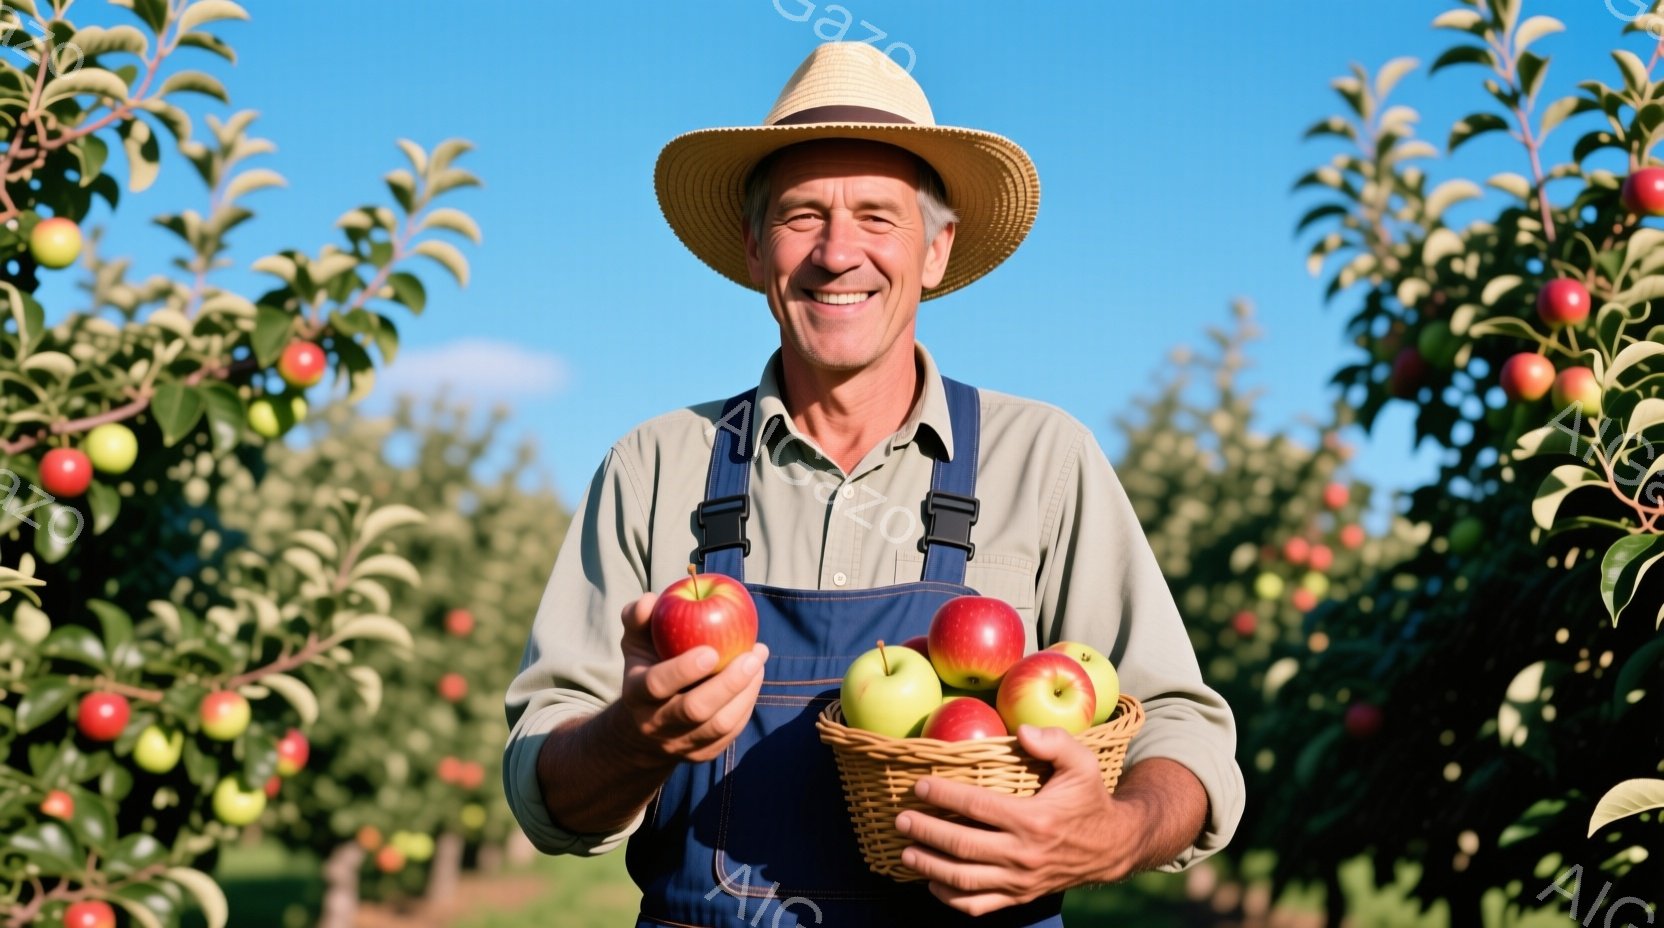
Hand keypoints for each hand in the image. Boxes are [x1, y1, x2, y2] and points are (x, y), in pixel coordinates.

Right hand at [609, 592, 768, 765]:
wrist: (642, 727)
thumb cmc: (645, 666)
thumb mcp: (635, 641)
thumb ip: (639, 617)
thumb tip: (653, 600)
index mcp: (635, 694)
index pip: (657, 684)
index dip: (684, 669)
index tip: (711, 650)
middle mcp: (655, 724)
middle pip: (695, 710)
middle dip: (728, 682)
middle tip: (752, 654)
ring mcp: (679, 744)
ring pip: (719, 725)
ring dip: (745, 692)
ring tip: (757, 660)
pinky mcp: (701, 753)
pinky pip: (730, 733)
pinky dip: (746, 705)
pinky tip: (755, 677)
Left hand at [895, 725, 1151, 915]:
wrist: (1112, 846)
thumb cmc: (1090, 799)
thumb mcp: (1082, 763)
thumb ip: (1055, 742)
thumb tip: (1021, 731)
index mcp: (1033, 820)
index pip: (977, 807)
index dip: (944, 796)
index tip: (919, 786)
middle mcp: (1023, 854)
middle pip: (962, 846)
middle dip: (926, 831)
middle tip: (901, 818)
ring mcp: (1020, 881)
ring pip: (964, 880)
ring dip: (930, 866)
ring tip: (906, 851)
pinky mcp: (1020, 896)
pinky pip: (978, 905)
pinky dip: (951, 897)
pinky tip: (931, 882)